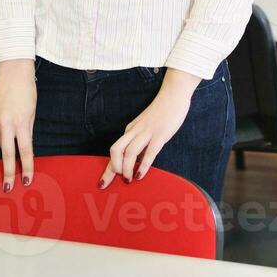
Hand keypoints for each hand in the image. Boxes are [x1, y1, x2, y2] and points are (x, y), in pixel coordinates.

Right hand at [0, 59, 36, 190]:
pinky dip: (4, 142)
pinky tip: (7, 148)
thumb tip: (24, 146)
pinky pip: (0, 134)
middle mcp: (6, 123)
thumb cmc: (27, 90)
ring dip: (7, 157)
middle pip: (7, 153)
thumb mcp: (32, 111)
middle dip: (8, 172)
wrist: (13, 71)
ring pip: (2, 144)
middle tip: (7, 188)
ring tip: (9, 174)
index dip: (27, 167)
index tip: (27, 180)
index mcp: (20, 122)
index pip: (25, 150)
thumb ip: (27, 129)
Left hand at [102, 70, 198, 186]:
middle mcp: (135, 131)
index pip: (115, 151)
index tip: (102, 182)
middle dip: (113, 168)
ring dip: (126, 169)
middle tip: (117, 181)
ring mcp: (147, 132)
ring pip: (129, 152)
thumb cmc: (161, 112)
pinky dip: (143, 165)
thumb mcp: (146, 126)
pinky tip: (141, 175)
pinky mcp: (160, 134)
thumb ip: (142, 140)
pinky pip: (149, 152)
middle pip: (116, 150)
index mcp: (130, 130)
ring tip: (128, 180)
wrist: (173, 94)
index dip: (108, 169)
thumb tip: (138, 161)